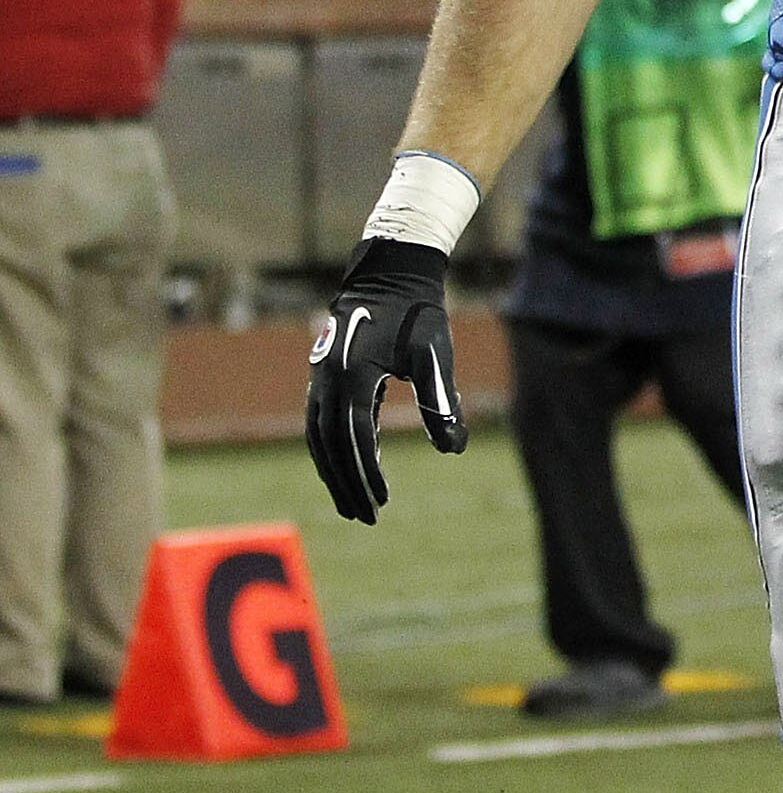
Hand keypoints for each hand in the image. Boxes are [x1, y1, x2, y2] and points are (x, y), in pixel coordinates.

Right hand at [305, 236, 468, 523]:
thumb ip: (440, 401)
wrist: (389, 275)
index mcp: (352, 375)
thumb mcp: (434, 355)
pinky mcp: (323, 379)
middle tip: (365, 517)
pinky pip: (320, 424)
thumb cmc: (418, 314)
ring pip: (318, 438)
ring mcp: (319, 379)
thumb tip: (453, 449)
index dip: (366, 473)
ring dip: (333, 474)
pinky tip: (351, 469)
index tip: (382, 501)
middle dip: (345, 484)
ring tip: (352, 505)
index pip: (355, 437)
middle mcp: (326, 380)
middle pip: (328, 446)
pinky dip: (330, 452)